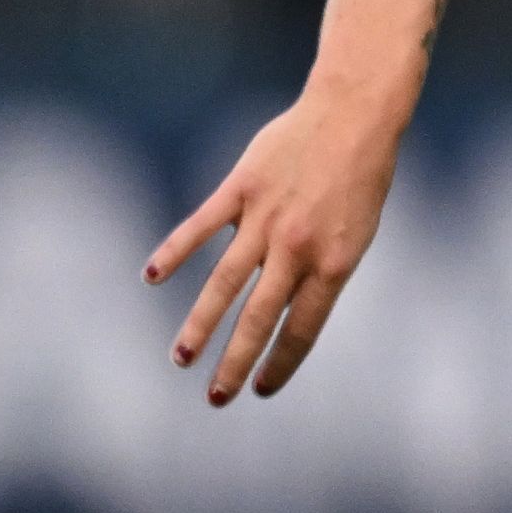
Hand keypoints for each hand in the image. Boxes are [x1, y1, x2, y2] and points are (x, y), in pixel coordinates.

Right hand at [144, 87, 411, 402]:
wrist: (355, 115)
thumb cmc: (359, 178)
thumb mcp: (355, 234)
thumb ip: (318, 270)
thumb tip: (283, 309)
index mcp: (334, 264)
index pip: (302, 329)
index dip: (280, 363)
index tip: (260, 390)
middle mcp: (298, 249)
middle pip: (258, 318)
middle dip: (235, 362)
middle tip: (216, 397)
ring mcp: (266, 219)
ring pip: (225, 283)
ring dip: (200, 325)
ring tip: (181, 358)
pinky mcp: (242, 189)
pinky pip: (201, 226)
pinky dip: (174, 251)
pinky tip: (152, 276)